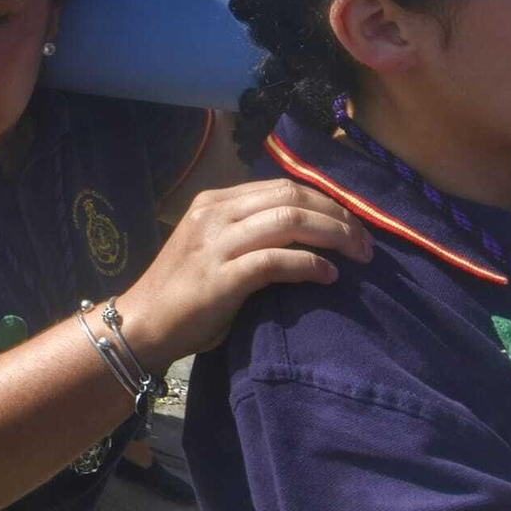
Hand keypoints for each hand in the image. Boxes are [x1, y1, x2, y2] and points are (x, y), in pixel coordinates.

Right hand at [114, 180, 373, 371]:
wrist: (145, 324)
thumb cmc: (185, 293)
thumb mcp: (216, 248)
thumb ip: (251, 233)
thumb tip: (309, 233)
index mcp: (215, 202)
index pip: (282, 186)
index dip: (326, 201)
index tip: (353, 222)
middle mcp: (215, 213)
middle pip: (292, 196)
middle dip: (338, 215)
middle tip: (366, 242)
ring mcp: (217, 242)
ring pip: (290, 220)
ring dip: (334, 235)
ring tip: (358, 255)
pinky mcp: (222, 275)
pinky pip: (277, 260)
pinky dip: (310, 265)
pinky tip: (329, 276)